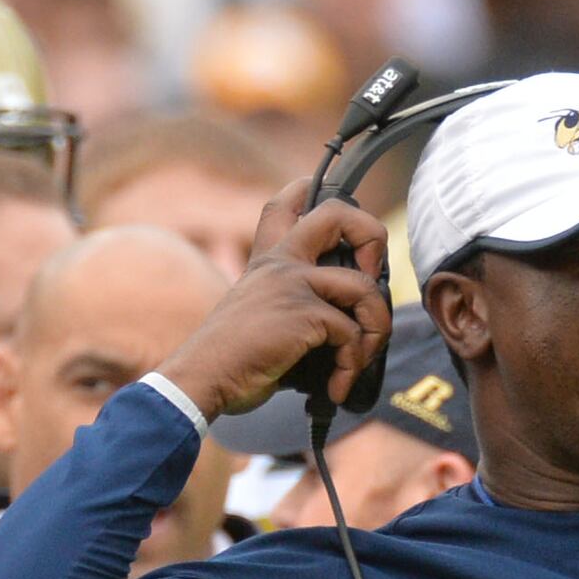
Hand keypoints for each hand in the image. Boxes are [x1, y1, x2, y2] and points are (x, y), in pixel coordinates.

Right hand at [154, 181, 391, 416]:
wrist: (202, 378)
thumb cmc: (231, 359)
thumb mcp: (258, 315)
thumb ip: (293, 303)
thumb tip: (346, 324)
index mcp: (266, 260)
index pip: (286, 203)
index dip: (313, 193)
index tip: (339, 218)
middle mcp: (280, 261)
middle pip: (337, 214)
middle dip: (373, 236)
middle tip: (374, 275)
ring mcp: (292, 283)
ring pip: (363, 286)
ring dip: (377, 327)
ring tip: (362, 356)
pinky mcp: (302, 313)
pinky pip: (351, 333)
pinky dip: (352, 364)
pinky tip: (338, 385)